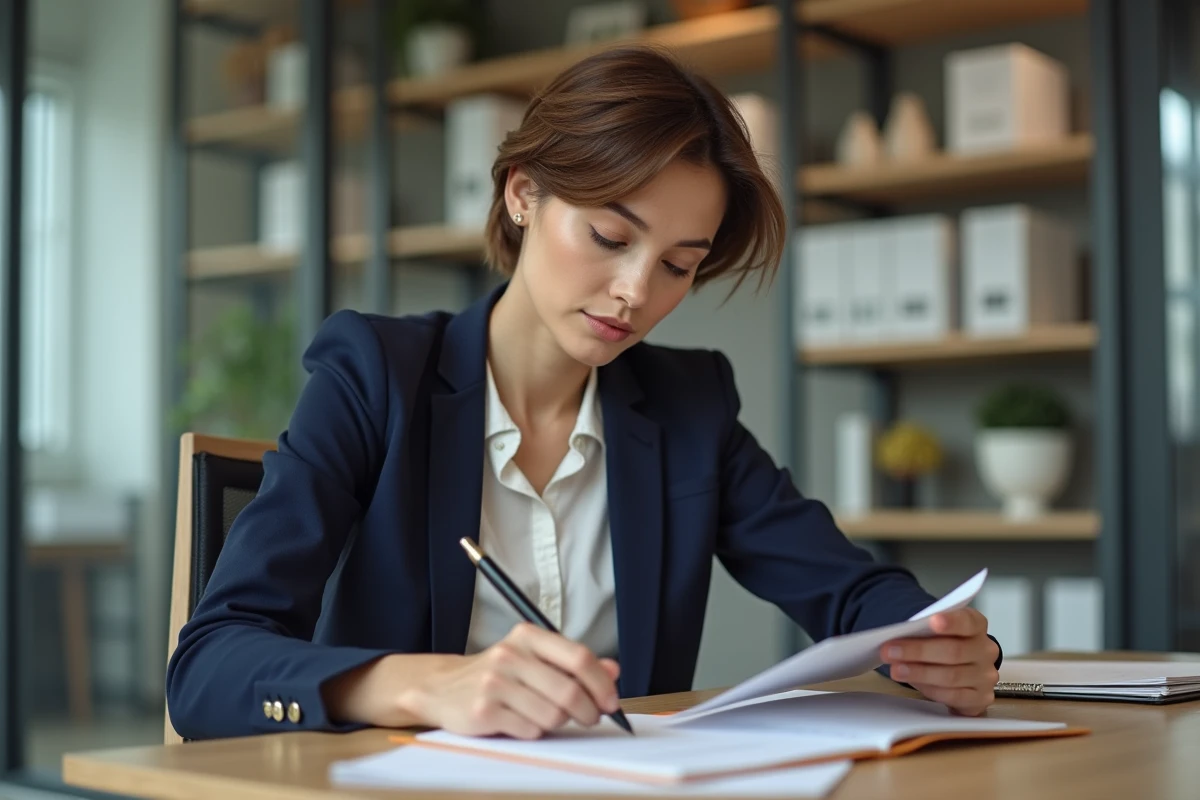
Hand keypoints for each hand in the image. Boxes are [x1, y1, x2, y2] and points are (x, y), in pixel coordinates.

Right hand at [401, 623, 620, 739]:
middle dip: (588, 711)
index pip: (578, 657)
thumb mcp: (535, 658)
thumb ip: (573, 663)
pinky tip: (522, 722)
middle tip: (590, 718)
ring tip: (546, 716)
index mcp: (528, 636)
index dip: (601, 683)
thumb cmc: (499, 674)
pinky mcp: (483, 710)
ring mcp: (494, 683)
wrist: (443, 688)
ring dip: (558, 722)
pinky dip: (534, 731)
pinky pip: (530, 730)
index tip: (611, 701)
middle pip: (569, 690)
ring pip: (552, 715)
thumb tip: (613, 669)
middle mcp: (510, 655)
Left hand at [880, 608, 999, 715]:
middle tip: (890, 650)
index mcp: (976, 626)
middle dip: (919, 651)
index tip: (932, 620)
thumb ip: (923, 629)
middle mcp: (985, 650)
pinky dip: (930, 689)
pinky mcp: (980, 698)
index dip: (951, 621)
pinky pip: (954, 696)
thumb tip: (897, 635)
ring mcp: (985, 676)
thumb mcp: (932, 630)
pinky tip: (914, 683)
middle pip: (954, 651)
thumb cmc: (939, 641)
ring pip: (952, 676)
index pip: (967, 621)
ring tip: (896, 669)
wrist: (954, 664)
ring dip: (919, 673)